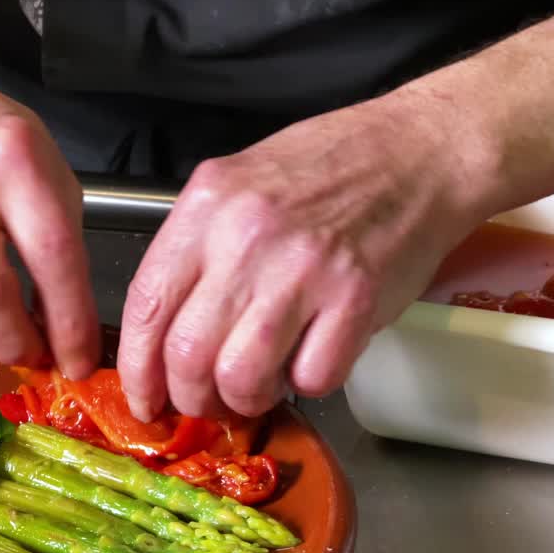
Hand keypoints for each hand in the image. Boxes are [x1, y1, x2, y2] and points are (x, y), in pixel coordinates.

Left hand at [118, 101, 484, 418]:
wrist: (417, 152)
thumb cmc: (325, 168)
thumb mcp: (236, 185)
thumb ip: (195, 251)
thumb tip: (159, 337)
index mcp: (206, 208)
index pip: (146, 307)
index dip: (136, 369)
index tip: (143, 398)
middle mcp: (246, 239)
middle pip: (187, 355)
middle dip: (190, 397)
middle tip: (206, 400)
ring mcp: (303, 270)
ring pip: (241, 377)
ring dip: (244, 399)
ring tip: (256, 386)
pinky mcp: (357, 299)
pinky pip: (312, 378)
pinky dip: (306, 385)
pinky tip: (311, 358)